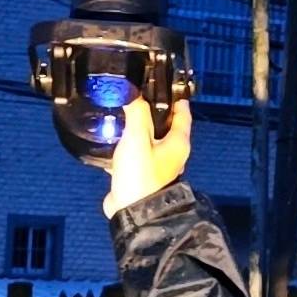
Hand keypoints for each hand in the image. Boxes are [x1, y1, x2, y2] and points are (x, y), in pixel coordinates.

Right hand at [102, 87, 191, 215]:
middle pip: (166, 126)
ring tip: (122, 115)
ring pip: (150, 140)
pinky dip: (128, 146)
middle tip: (139, 96)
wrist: (133, 211)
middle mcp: (172, 154)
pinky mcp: (142, 175)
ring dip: (139, 129)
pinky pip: (136, 155)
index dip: (176, 98)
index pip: (183, 114)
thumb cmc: (141, 174)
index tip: (168, 85)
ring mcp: (157, 166)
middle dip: (154, 111)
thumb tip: (132, 93)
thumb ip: (136, 112)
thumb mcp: (137, 137)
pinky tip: (113, 141)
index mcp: (178, 143)